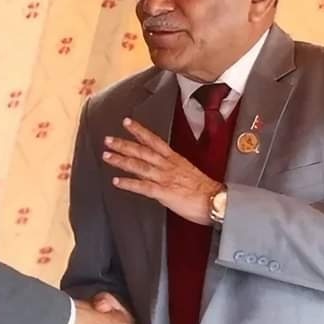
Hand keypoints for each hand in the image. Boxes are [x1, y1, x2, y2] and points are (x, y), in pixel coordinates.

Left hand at [102, 117, 222, 224]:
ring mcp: (165, 178)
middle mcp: (167, 166)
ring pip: (139, 166)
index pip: (154, 141)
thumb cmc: (204, 189)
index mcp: (174, 159)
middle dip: (124, 144)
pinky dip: (128, 183)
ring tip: (107, 155)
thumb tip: (156, 169)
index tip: (127, 122)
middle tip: (108, 139)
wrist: (216, 200)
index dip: (139, 131)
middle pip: (142, 151)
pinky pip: (142, 187)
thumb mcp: (187, 172)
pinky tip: (117, 181)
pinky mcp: (164, 192)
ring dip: (121, 160)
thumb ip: (170, 169)